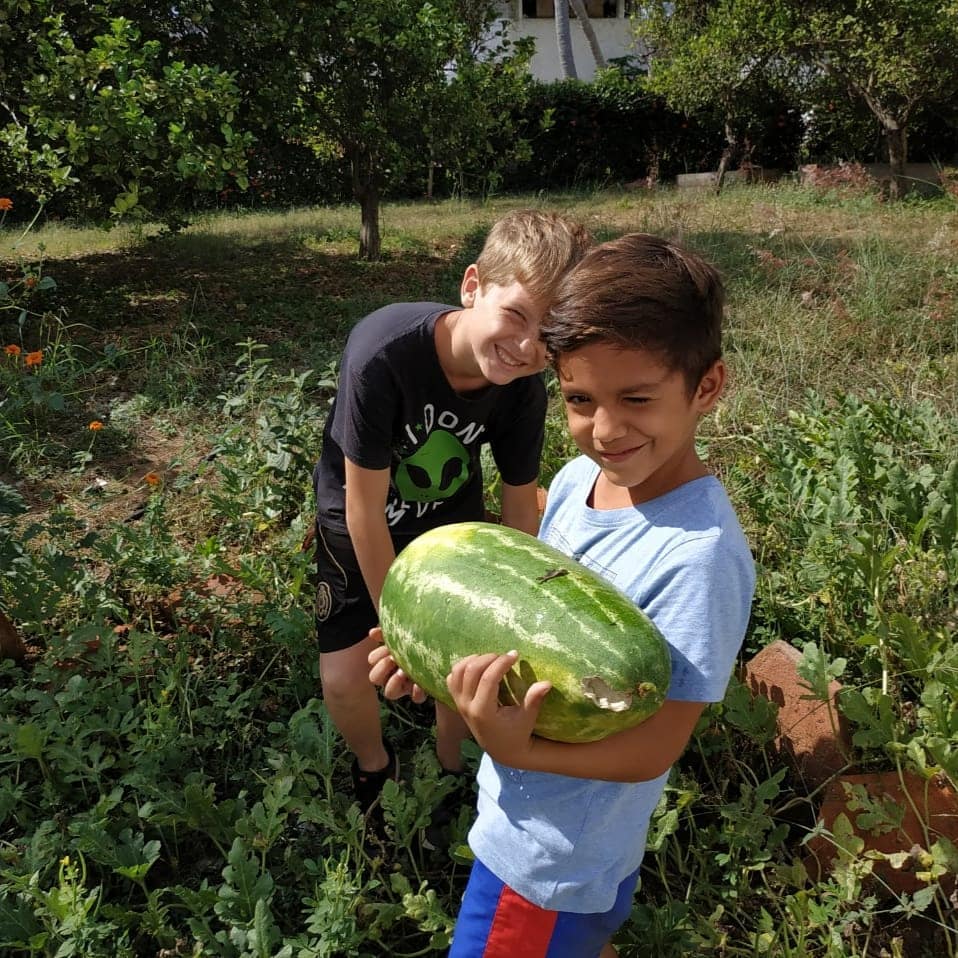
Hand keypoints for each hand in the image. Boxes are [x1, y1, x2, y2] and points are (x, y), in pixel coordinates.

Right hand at [367, 628, 427, 702]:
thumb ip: (388, 632)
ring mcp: (405, 685)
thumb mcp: (405, 634)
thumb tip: (372, 633)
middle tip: (393, 659)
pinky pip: (415, 698)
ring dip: (393, 681)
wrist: (444, 648)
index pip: (373, 660)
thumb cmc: (421, 641)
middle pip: (374, 678)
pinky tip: (420, 682)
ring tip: (403, 672)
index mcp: (387, 660)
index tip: (388, 649)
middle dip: (382, 668)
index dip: (377, 656)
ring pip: (389, 692)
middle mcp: (392, 674)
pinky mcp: (420, 693)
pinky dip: (416, 691)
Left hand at [446, 651, 551, 767]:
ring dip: (474, 659)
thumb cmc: (518, 732)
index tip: (515, 654)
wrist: (501, 748)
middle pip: (471, 670)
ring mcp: (459, 704)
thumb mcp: (527, 718)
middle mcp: (467, 707)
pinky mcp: (456, 701)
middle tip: (505, 657)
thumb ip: (534, 700)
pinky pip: (452, 678)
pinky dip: (463, 667)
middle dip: (489, 658)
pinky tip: (480, 666)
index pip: (488, 678)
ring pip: (457, 671)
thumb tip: (547, 683)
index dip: (501, 662)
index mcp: (483, 712)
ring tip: (493, 659)